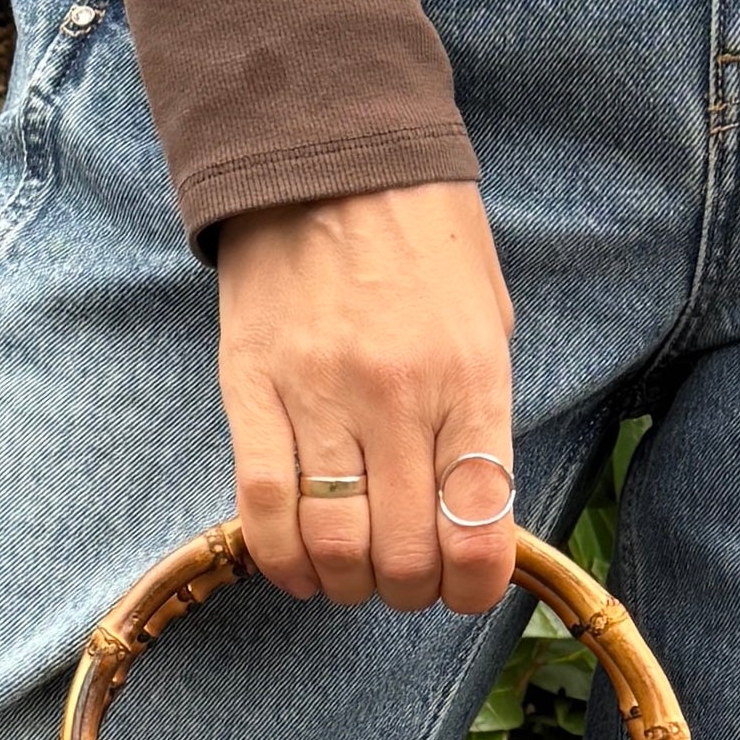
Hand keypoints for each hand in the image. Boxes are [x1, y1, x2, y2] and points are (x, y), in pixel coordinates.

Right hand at [215, 179, 515, 614]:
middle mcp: (398, 397)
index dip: (472, 589)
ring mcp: (319, 396)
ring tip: (353, 571)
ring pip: (335, 544)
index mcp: (470, 379)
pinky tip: (299, 566)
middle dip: (408, 590)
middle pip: (404, 554)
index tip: (461, 588)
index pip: (479, 530)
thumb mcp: (487, 320)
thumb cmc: (423, 238)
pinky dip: (282, 559)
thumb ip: (482, 419)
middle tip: (402, 577)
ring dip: (348, 583)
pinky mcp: (252, 390)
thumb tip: (472, 518)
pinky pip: (263, 507)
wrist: (329, 148)